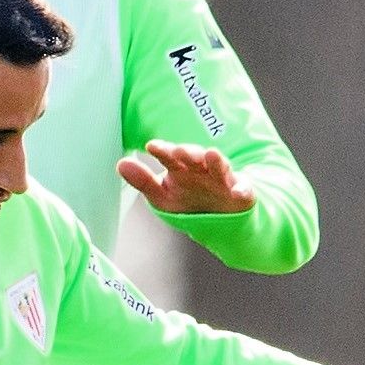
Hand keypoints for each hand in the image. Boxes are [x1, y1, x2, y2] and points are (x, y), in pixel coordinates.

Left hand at [118, 142, 252, 215]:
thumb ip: (143, 181)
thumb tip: (120, 164)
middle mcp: (202, 169)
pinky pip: (244, 191)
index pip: (170, 156)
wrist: (222, 218)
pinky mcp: (241, 193)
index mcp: (181, 168)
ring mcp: (222, 180)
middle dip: (189, 152)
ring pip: (219, 167)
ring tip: (212, 155)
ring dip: (216, 161)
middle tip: (180, 151)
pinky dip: (243, 190)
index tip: (152, 146)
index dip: (162, 151)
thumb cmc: (189, 201)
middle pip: (195, 157)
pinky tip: (240, 191)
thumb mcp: (163, 196)